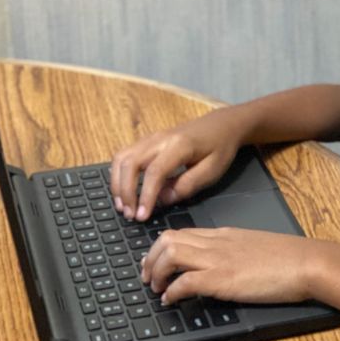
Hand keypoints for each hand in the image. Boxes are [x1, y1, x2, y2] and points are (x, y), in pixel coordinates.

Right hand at [110, 107, 249, 221]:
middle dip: (125, 191)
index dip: (145, 196)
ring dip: (117, 183)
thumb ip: (187, 185)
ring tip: (122, 206)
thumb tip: (162, 200)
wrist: (222, 124)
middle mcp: (159, 139)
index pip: (154, 172)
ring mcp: (151, 137)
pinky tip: (123, 191)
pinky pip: (125, 155)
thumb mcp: (212, 171)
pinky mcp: (147, 140)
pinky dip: (119, 174)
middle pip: (130, 163)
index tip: (141, 216)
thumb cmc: (220, 148)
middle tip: (129, 215)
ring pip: (122, 158)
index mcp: (179, 146)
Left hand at [141, 227, 319, 304]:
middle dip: (150, 259)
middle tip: (148, 278)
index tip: (153, 263)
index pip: (181, 233)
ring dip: (157, 273)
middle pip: (168, 239)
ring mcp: (218, 259)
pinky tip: (172, 301)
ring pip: (170, 254)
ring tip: (157, 290)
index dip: (160, 248)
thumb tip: (219, 265)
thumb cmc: (287, 258)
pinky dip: (173, 292)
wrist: (306, 262)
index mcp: (222, 234)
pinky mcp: (223, 278)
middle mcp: (215, 242)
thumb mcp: (252, 247)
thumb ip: (232, 252)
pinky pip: (186, 281)